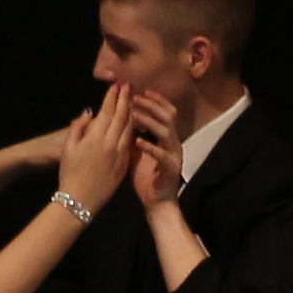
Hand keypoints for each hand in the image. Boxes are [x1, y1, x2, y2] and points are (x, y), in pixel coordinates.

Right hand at [53, 83, 142, 212]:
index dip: (112, 97)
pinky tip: (134, 125)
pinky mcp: (124, 165)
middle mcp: (110, 144)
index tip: (116, 85)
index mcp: (95, 138)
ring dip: (132, 114)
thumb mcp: (68, 148)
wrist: (80, 200)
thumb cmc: (69, 173)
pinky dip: (133, 131)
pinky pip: (131, 144)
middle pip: (122, 117)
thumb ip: (78, 127)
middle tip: (129, 87)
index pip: (107, 112)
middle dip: (125, 100)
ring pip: (129, 130)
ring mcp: (119, 155)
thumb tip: (88, 113)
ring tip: (134, 102)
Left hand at [124, 85, 184, 213]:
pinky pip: (162, 155)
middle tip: (136, 98)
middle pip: (168, 116)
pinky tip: (137, 141)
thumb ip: (131, 133)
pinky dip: (150, 147)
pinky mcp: (170, 170)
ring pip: (166, 132)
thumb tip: (119, 116)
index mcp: (166, 138)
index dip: (154, 100)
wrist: (156, 202)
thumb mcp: (135, 150)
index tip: (138, 90)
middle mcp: (173, 143)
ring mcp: (174, 156)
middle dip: (152, 105)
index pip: (165, 112)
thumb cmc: (145, 176)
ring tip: (135, 116)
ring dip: (150, 122)